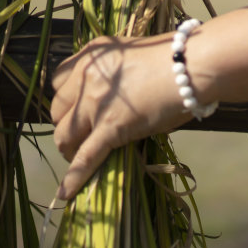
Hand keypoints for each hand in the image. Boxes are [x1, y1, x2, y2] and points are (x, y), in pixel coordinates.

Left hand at [48, 33, 188, 201]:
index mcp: (90, 55)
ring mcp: (96, 104)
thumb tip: (110, 97)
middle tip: (82, 136)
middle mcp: (86, 77)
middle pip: (57, 111)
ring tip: (81, 156)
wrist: (190, 66)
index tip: (75, 109)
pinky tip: (66, 193)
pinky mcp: (111, 127)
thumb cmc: (173, 59)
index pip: (58, 81)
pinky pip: (85, 157)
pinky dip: (74, 178)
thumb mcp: (131, 54)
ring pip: (64, 136)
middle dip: (68, 125)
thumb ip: (112, 73)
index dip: (66, 100)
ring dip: (70, 149)